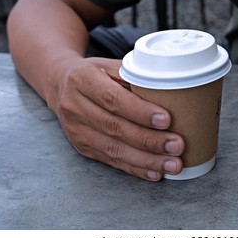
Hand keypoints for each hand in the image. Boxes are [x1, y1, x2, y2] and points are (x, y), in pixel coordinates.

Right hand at [55, 57, 184, 180]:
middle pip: (115, 128)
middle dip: (149, 140)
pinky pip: (111, 161)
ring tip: (172, 164)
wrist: (61, 85)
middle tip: (177, 146)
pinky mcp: (82, 147)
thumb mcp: (110, 65)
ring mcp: (76, 130)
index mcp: (82, 80)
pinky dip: (135, 168)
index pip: (113, 99)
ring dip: (146, 160)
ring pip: (114, 149)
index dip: (140, 112)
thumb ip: (134, 76)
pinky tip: (154, 173)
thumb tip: (171, 91)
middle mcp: (74, 106)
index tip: (166, 120)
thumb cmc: (95, 73)